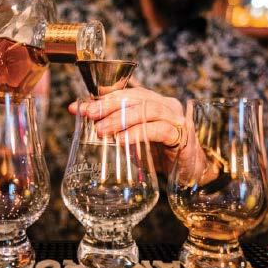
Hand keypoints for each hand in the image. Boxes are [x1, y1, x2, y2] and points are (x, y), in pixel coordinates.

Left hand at [67, 86, 185, 172]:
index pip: (124, 92)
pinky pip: (159, 130)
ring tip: (102, 130)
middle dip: (108, 105)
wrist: (188, 174)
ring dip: (121, 119)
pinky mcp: (182, 136)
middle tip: (89, 115)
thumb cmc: (158, 154)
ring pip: (147, 109)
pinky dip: (138, 133)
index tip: (79, 108)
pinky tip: (121, 141)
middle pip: (135, 97)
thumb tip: (83, 119)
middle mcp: (165, 105)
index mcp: (152, 101)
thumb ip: (113, 129)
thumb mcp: (131, 139)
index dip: (101, 98)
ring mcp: (175, 118)